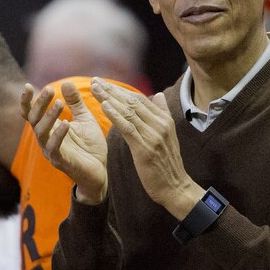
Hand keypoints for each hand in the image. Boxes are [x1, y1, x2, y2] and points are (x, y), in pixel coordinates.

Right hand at [20, 81, 107, 203]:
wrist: (100, 170)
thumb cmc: (90, 146)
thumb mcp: (85, 119)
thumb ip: (76, 103)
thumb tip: (66, 82)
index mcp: (49, 128)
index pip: (31, 113)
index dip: (27, 100)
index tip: (27, 85)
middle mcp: (46, 139)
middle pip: (34, 119)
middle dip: (40, 103)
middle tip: (49, 89)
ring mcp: (51, 150)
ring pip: (42, 132)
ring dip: (49, 116)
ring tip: (59, 103)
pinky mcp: (60, 161)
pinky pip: (55, 147)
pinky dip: (59, 135)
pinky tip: (65, 123)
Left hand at [91, 77, 203, 219]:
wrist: (175, 187)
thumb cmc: (167, 162)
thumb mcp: (168, 135)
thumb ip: (162, 113)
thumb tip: (157, 94)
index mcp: (164, 120)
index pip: (140, 99)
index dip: (121, 90)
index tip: (104, 83)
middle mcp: (160, 124)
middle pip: (133, 102)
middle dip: (112, 91)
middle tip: (95, 82)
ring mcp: (154, 136)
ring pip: (129, 112)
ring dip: (110, 99)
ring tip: (95, 90)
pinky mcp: (145, 149)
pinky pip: (128, 128)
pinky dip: (116, 115)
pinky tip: (104, 107)